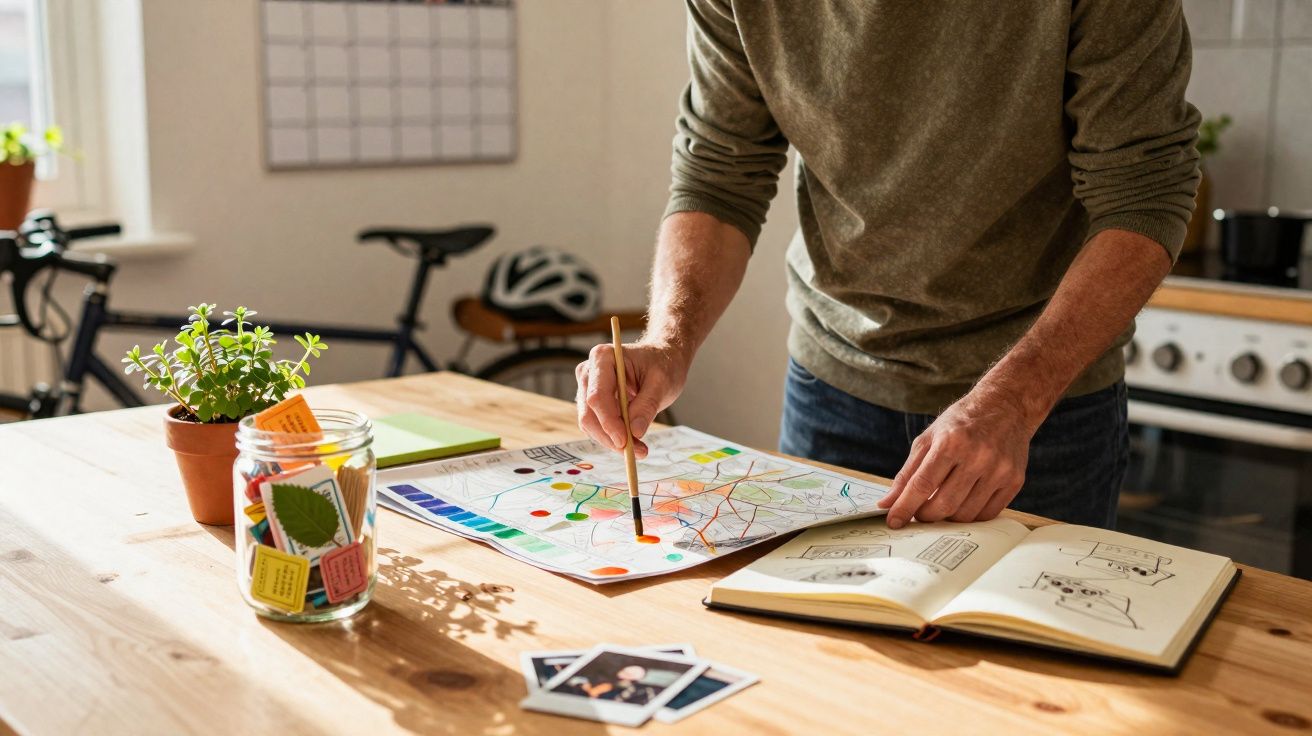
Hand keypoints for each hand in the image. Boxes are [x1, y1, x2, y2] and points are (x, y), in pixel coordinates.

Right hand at [575, 341, 689, 458]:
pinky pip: (597, 426)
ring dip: (612, 441)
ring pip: (590, 424)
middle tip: (637, 452)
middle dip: (610, 436)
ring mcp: (587, 388)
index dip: (609, 421)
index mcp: (603, 358)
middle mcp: (589, 372)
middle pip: (589, 413)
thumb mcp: (662, 383)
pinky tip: (633, 443)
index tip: (626, 441)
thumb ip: (647, 406)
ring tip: (640, 449)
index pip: (597, 396)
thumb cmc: (663, 364)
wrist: (662, 359)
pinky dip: (613, 438)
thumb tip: (635, 432)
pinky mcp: (592, 403)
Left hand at [878, 385, 1037, 527]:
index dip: (905, 507)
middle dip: (925, 516)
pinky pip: (988, 514)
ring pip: (966, 514)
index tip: (893, 521)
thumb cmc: (961, 423)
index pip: (922, 484)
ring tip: (940, 506)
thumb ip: (907, 473)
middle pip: (944, 504)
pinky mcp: (1014, 480)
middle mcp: (977, 456)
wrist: (1005, 407)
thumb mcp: (928, 439)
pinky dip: (970, 516)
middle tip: (918, 514)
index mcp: (951, 442)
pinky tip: (962, 504)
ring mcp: (998, 470)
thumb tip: (888, 503)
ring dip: (947, 518)